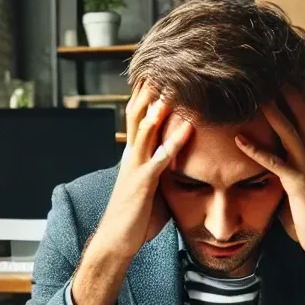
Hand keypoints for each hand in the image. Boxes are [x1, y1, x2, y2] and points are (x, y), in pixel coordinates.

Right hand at [98, 81, 193, 260]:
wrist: (117, 242)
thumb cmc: (135, 219)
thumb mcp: (152, 189)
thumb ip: (162, 172)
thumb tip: (180, 164)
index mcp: (133, 155)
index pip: (138, 117)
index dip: (146, 94)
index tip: (160, 73)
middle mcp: (131, 156)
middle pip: (137, 113)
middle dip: (149, 89)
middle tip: (165, 63)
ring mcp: (136, 167)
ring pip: (145, 128)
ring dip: (160, 106)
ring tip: (174, 85)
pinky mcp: (143, 183)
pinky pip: (159, 158)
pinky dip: (174, 141)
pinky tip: (188, 128)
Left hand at [235, 87, 304, 304]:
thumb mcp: (293, 191)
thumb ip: (282, 174)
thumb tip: (265, 169)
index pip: (302, 116)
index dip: (291, 93)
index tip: (275, 73)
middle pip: (298, 113)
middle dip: (283, 89)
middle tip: (264, 65)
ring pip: (287, 131)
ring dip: (269, 110)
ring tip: (250, 91)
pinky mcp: (298, 185)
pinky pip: (276, 163)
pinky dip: (256, 150)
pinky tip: (239, 139)